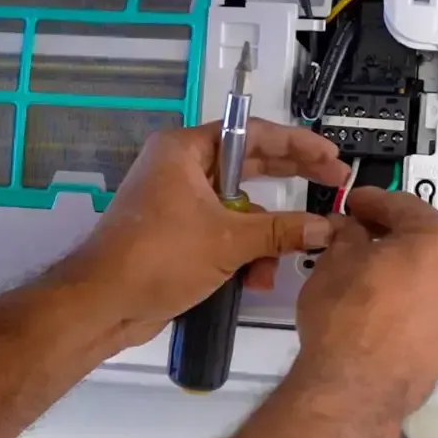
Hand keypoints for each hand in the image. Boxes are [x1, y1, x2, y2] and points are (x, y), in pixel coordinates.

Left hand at [54, 119, 349, 346]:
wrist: (103, 304)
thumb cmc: (159, 257)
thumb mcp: (229, 241)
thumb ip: (282, 230)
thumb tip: (326, 227)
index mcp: (185, 150)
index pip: (252, 133)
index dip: (297, 143)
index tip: (330, 156)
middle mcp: (181, 167)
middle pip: (249, 165)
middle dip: (289, 183)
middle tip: (333, 185)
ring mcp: (178, 201)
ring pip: (239, 206)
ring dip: (263, 234)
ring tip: (281, 259)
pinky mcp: (178, 232)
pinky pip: (223, 231)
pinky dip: (242, 250)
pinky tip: (256, 278)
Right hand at [295, 188, 437, 419]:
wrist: (357, 387)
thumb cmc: (347, 311)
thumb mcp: (337, 258)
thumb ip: (348, 233)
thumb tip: (349, 228)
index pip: (402, 205)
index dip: (370, 200)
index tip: (351, 202)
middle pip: (424, 238)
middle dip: (391, 232)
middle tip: (357, 231)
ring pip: (431, 273)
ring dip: (403, 265)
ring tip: (367, 268)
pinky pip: (431, 304)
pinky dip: (410, 296)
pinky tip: (382, 302)